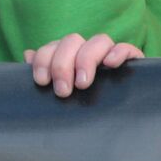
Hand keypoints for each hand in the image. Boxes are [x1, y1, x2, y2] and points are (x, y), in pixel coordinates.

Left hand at [26, 33, 143, 97]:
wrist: (120, 120)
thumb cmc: (82, 107)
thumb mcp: (60, 92)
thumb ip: (44, 75)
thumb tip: (28, 55)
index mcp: (68, 55)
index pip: (52, 47)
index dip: (44, 60)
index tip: (41, 81)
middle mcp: (87, 51)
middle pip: (73, 40)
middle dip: (63, 64)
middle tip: (63, 91)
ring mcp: (109, 54)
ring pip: (99, 40)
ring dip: (87, 59)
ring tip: (82, 83)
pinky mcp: (132, 62)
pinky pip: (126, 48)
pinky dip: (118, 52)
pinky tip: (110, 64)